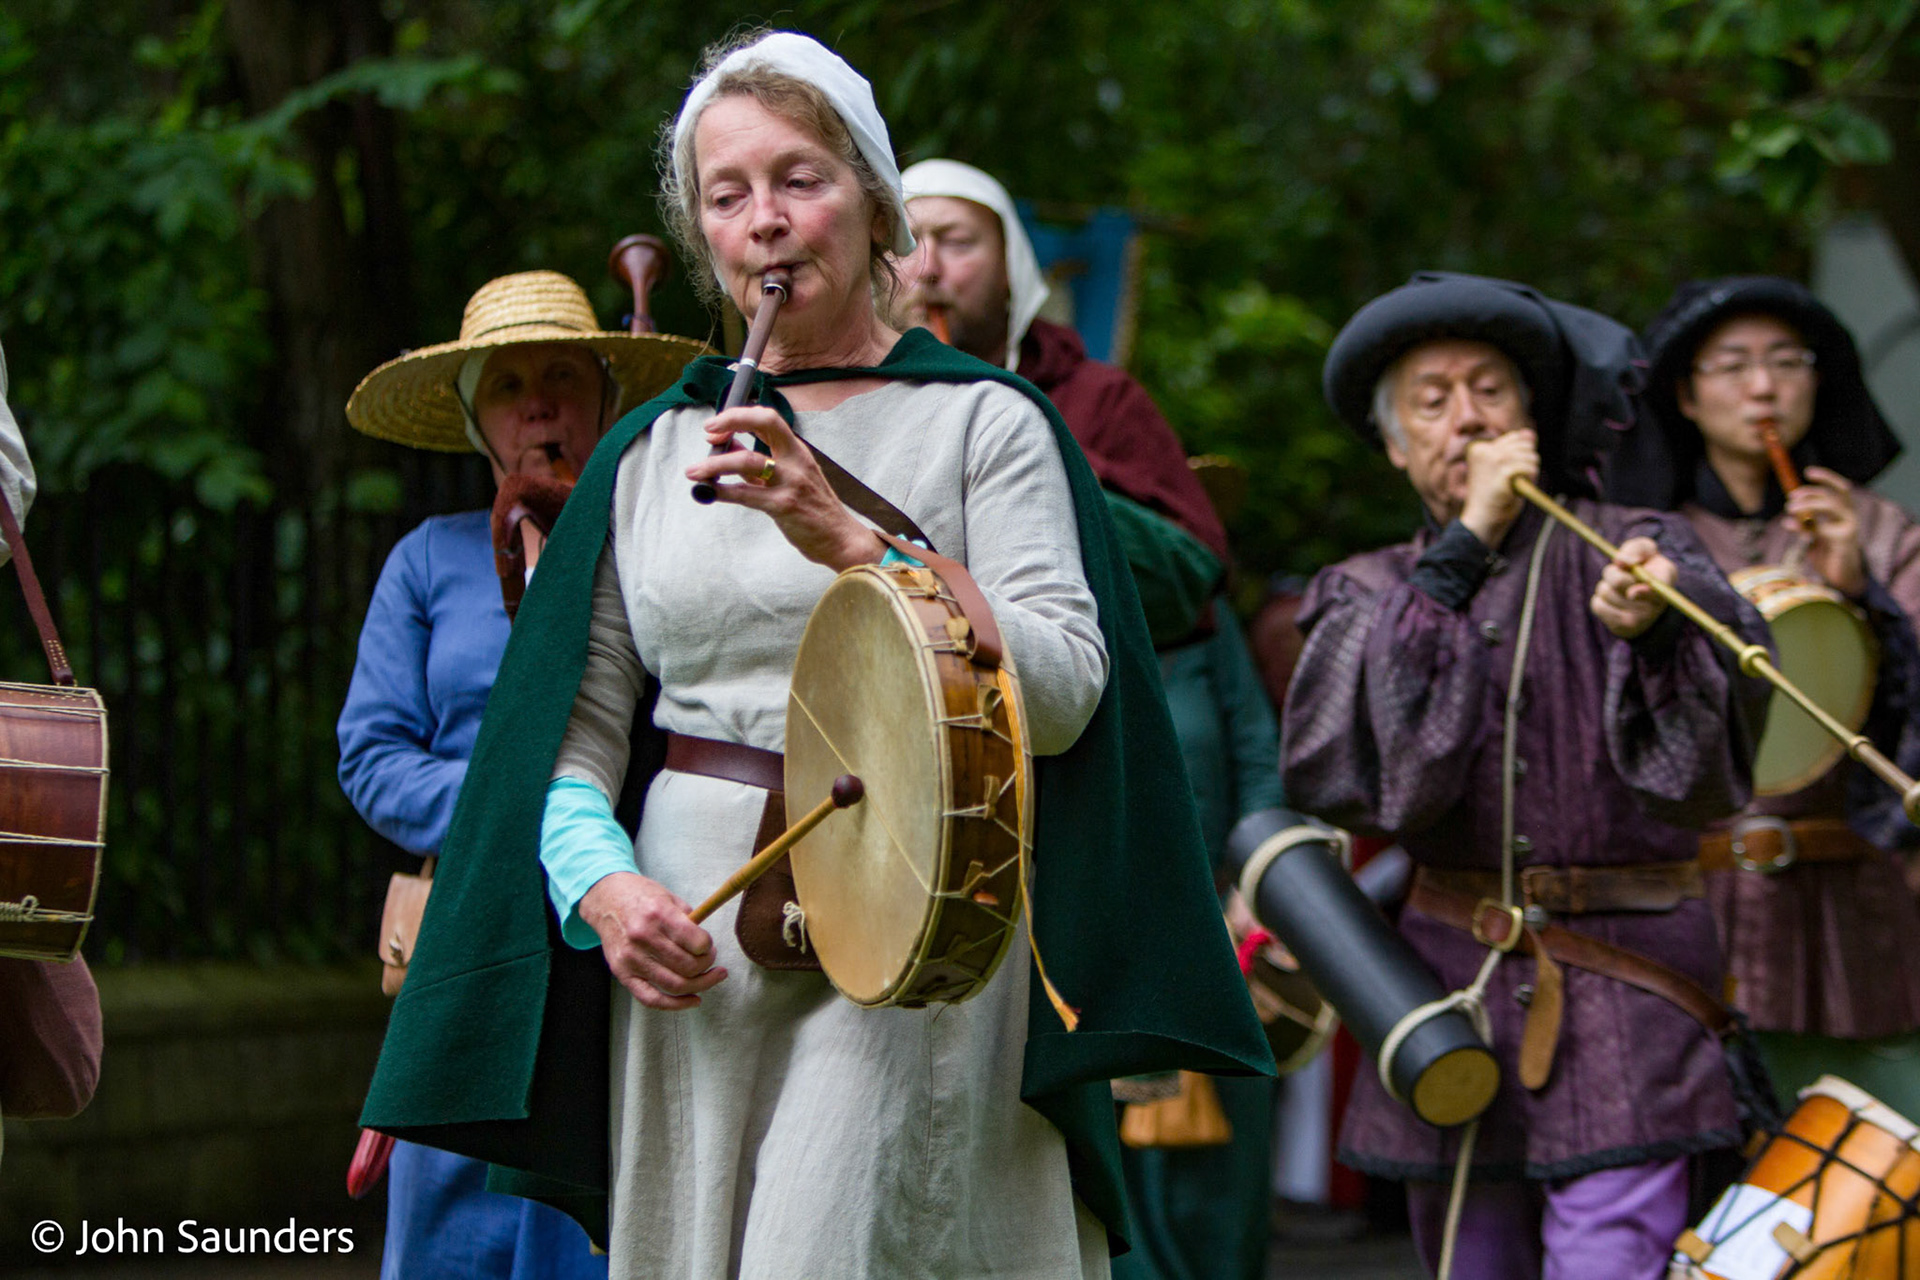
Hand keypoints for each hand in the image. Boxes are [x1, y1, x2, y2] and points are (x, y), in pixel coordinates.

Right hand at [577, 872, 726, 1010]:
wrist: (606, 899)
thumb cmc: (641, 897)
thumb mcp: (669, 898)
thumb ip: (689, 922)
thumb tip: (706, 947)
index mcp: (659, 915)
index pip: (697, 943)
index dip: (709, 947)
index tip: (709, 945)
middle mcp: (644, 938)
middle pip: (688, 967)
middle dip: (707, 965)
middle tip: (710, 959)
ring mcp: (632, 959)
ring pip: (675, 985)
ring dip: (700, 984)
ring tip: (710, 977)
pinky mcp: (622, 974)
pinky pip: (651, 999)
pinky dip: (676, 1004)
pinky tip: (693, 999)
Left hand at [686, 407, 885, 570]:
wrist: (840, 539)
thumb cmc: (813, 509)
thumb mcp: (790, 479)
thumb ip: (760, 465)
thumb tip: (728, 447)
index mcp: (797, 451)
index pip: (768, 418)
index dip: (739, 415)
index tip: (716, 426)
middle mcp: (796, 460)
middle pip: (764, 422)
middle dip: (732, 420)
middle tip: (708, 433)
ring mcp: (791, 482)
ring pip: (747, 460)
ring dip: (714, 464)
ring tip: (693, 472)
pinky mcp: (784, 506)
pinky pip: (746, 494)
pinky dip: (722, 491)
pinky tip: (709, 492)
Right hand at [1460, 431, 1538, 547]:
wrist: (1480, 522)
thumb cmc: (1492, 498)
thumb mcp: (1503, 469)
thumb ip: (1517, 449)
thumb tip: (1530, 433)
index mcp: (1478, 448)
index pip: (1515, 437)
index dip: (1521, 455)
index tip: (1510, 472)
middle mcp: (1483, 450)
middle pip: (1524, 443)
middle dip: (1528, 460)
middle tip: (1517, 479)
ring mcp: (1492, 461)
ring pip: (1528, 454)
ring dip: (1531, 469)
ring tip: (1519, 484)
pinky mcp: (1502, 472)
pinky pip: (1528, 467)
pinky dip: (1530, 477)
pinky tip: (1519, 487)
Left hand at [1591, 536, 1674, 637]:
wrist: (1643, 594)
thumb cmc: (1645, 567)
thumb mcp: (1647, 551)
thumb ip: (1638, 549)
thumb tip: (1622, 561)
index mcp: (1665, 583)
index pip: (1655, 591)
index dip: (1643, 592)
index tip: (1632, 592)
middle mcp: (1655, 606)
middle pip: (1618, 582)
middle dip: (1613, 572)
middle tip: (1621, 571)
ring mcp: (1638, 620)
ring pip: (1604, 591)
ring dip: (1606, 585)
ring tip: (1619, 588)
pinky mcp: (1621, 628)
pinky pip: (1597, 605)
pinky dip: (1600, 599)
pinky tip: (1612, 600)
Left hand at [1788, 466, 1866, 597]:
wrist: (1839, 575)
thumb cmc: (1826, 551)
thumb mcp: (1813, 533)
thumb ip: (1806, 522)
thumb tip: (1790, 513)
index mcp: (1844, 511)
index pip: (1840, 488)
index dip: (1826, 477)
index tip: (1808, 471)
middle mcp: (1849, 516)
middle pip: (1836, 494)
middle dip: (1812, 493)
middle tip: (1791, 497)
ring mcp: (1849, 527)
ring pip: (1833, 506)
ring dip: (1810, 504)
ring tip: (1790, 508)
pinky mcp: (1844, 541)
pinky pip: (1822, 529)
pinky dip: (1804, 526)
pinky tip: (1789, 525)